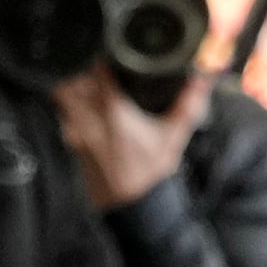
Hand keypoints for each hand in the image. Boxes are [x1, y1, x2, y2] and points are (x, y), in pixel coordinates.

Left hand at [53, 66, 210, 207]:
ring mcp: (77, 134)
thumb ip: (188, 105)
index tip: (112, 62)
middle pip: (71, 84)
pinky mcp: (73, 145)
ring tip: (94, 95)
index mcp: (114, 114)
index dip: (103, 63)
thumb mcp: (175, 136)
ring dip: (75, 93)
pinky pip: (65, 118)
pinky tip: (92, 117)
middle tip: (100, 78)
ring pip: (63, 100)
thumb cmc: (150, 172)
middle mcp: (90, 121)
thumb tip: (202, 80)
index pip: (97, 73)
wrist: (132, 205)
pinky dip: (73, 112)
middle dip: (84, 77)